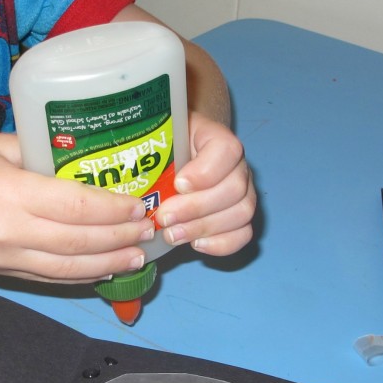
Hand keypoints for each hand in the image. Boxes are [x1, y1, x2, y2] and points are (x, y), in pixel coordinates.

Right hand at [0, 132, 155, 283]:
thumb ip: (42, 154)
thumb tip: (89, 158)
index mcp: (10, 193)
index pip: (76, 206)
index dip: (114, 209)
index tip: (141, 204)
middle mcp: (9, 232)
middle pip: (79, 242)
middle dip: (121, 238)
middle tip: (151, 230)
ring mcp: (3, 258)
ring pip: (68, 269)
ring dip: (109, 265)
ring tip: (139, 258)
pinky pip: (48, 278)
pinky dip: (80, 276)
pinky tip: (104, 270)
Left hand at [154, 114, 255, 254]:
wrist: (183, 153)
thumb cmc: (169, 147)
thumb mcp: (162, 139)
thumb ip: (157, 149)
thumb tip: (136, 167)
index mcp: (219, 139)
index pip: (226, 150)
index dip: (204, 172)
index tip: (178, 184)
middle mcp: (238, 166)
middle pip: (234, 189)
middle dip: (195, 208)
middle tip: (164, 218)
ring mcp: (245, 192)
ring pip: (241, 213)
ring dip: (203, 228)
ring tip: (172, 234)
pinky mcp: (241, 217)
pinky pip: (243, 234)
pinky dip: (220, 244)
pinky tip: (195, 244)